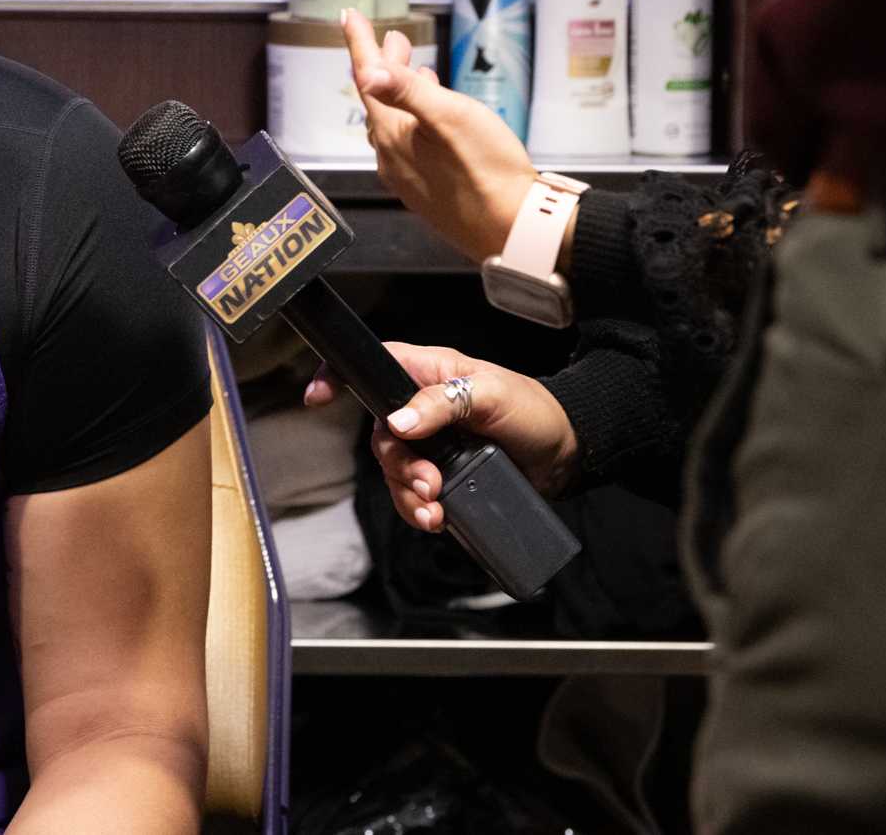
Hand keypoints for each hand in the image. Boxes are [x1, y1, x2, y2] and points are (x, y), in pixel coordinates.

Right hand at [303, 340, 578, 531]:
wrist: (568, 454)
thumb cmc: (534, 410)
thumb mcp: (491, 395)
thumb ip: (443, 402)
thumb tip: (397, 422)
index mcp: (426, 373)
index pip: (371, 365)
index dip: (338, 376)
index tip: (317, 397)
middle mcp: (420, 408)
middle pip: (381, 435)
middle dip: (398, 466)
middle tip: (428, 484)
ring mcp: (430, 445)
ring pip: (394, 470)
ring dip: (408, 493)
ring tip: (435, 512)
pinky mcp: (443, 476)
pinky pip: (413, 496)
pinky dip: (419, 510)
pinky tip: (438, 521)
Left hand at [343, 8, 538, 263]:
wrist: (514, 229)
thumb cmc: (486, 171)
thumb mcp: (449, 119)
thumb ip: (407, 92)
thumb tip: (366, 71)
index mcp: (392, 134)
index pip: (367, 78)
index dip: (359, 43)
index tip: (348, 14)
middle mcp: (391, 156)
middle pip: (379, 99)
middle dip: (383, 65)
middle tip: (395, 38)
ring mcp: (409, 175)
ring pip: (395, 122)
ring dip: (401, 92)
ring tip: (415, 68)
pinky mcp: (429, 188)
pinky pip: (411, 143)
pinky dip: (415, 118)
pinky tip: (434, 116)